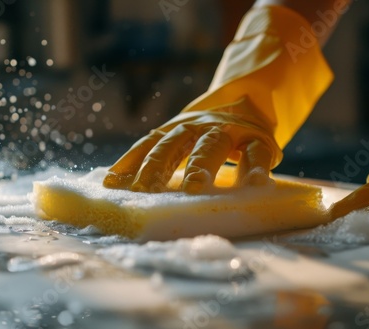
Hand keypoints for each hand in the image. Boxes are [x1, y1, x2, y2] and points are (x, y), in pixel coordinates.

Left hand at [104, 5, 332, 192]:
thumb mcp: (182, 139)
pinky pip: (256, 154)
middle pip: (174, 146)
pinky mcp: (257, 140)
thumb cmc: (207, 134)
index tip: (111, 185)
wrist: (246, 100)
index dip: (129, 163)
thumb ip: (159, 158)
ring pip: (212, 147)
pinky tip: (256, 184)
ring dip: (200, 166)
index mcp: (177, 130)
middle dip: (158, 166)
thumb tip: (116, 185)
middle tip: (145, 189)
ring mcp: (228, 132)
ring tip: (193, 189)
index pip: (148, 145)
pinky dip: (257, 168)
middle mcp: (198, 128)